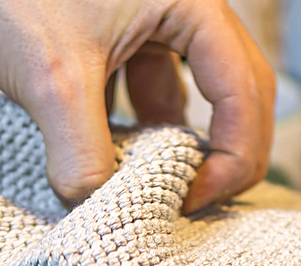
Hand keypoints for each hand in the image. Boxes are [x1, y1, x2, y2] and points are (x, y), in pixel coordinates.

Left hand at [0, 0, 275, 212]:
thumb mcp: (55, 81)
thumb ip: (84, 156)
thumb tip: (97, 210)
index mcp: (191, 3)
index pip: (245, 90)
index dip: (233, 155)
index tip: (193, 199)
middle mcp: (179, 10)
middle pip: (231, 95)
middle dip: (216, 155)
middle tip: (187, 204)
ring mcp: (146, 25)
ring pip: (179, 99)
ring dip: (166, 147)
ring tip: (138, 187)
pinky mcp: (110, 42)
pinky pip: (139, 96)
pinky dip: (129, 133)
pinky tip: (103, 161)